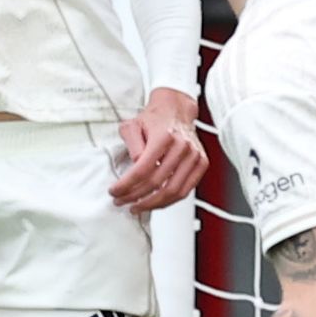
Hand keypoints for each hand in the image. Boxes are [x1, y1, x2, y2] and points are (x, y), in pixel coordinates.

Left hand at [108, 89, 207, 212]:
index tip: (114, 192)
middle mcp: (183, 146)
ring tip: (137, 207)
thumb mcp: (132, 126)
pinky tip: (155, 202)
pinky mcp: (201, 163)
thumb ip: (131, 146)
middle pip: (157, 183)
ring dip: (152, 204)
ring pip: (173, 191)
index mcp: (164, 136)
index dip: (126, 185)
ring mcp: (195, 156)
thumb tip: (133, 170)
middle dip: (135, 197)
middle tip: (121, 201)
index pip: (142, 170)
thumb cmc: (154, 118)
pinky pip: (185, 190)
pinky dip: (169, 201)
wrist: (176, 109)